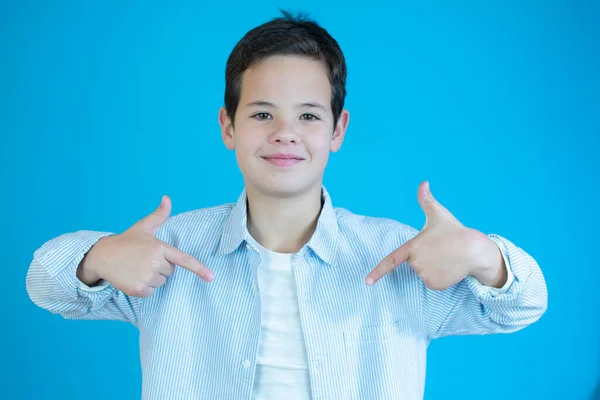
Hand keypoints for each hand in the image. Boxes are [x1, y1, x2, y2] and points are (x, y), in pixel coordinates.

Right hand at [77, 195, 213, 296]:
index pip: (184, 260)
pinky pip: (151, 291)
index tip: (211, 277)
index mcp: (160, 248)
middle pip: (170, 271)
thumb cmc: (126, 241)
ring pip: (161, 282)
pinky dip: (144, 287)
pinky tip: (133, 277)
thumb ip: (159, 215)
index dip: (199, 269)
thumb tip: (167, 198)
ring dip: (152, 277)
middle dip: (160, 266)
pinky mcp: (139, 289)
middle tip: (143, 259)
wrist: (102, 256)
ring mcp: (147, 277)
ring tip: (137, 267)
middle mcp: (155, 263)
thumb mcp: (144, 227)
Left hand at [365, 181, 505, 289]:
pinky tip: (450, 268)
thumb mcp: (439, 214)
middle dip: (425, 257)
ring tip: (446, 258)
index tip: (367, 282)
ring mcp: (425, 274)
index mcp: (413, 246)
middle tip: (440, 250)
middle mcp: (416, 262)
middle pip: (415, 263)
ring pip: (423, 273)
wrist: (475, 250)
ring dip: (433, 268)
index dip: (378, 272)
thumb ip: (427, 200)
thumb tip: (424, 182)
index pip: (391, 260)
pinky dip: (440, 277)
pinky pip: (432, 282)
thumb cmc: (455, 231)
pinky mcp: (435, 284)